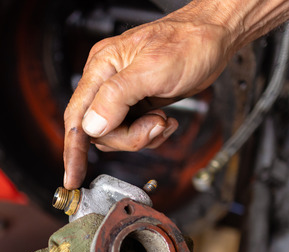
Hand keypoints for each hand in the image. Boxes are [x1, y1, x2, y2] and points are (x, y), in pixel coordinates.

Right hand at [63, 3, 237, 188]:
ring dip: (142, 136)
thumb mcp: (152, 69)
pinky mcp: (139, 100)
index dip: (73, 150)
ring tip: (163, 120)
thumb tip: (92, 126)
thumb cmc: (188, 41)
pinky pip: (134, 130)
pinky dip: (151, 132)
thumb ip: (117, 97)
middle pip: (100, 131)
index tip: (73, 178)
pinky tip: (166, 119)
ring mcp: (123, 92)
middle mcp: (107, 80)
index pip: (77, 116)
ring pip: (118, 134)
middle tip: (154, 126)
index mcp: (102, 67)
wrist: (215, 37)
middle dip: (128, 138)